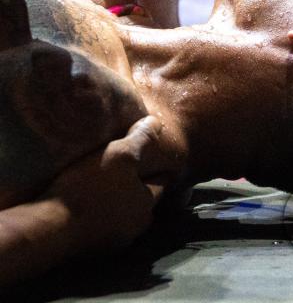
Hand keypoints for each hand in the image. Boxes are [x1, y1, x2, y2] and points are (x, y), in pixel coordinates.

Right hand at [41, 116, 166, 252]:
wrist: (51, 228)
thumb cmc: (90, 188)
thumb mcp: (120, 154)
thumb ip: (141, 138)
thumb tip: (157, 122)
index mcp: (147, 204)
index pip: (161, 182)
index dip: (157, 167)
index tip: (151, 157)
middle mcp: (137, 227)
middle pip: (142, 200)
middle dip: (137, 186)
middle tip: (125, 169)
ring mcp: (115, 241)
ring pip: (123, 214)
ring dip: (117, 202)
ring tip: (104, 185)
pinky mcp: (93, 249)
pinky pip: (104, 226)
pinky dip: (100, 215)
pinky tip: (88, 203)